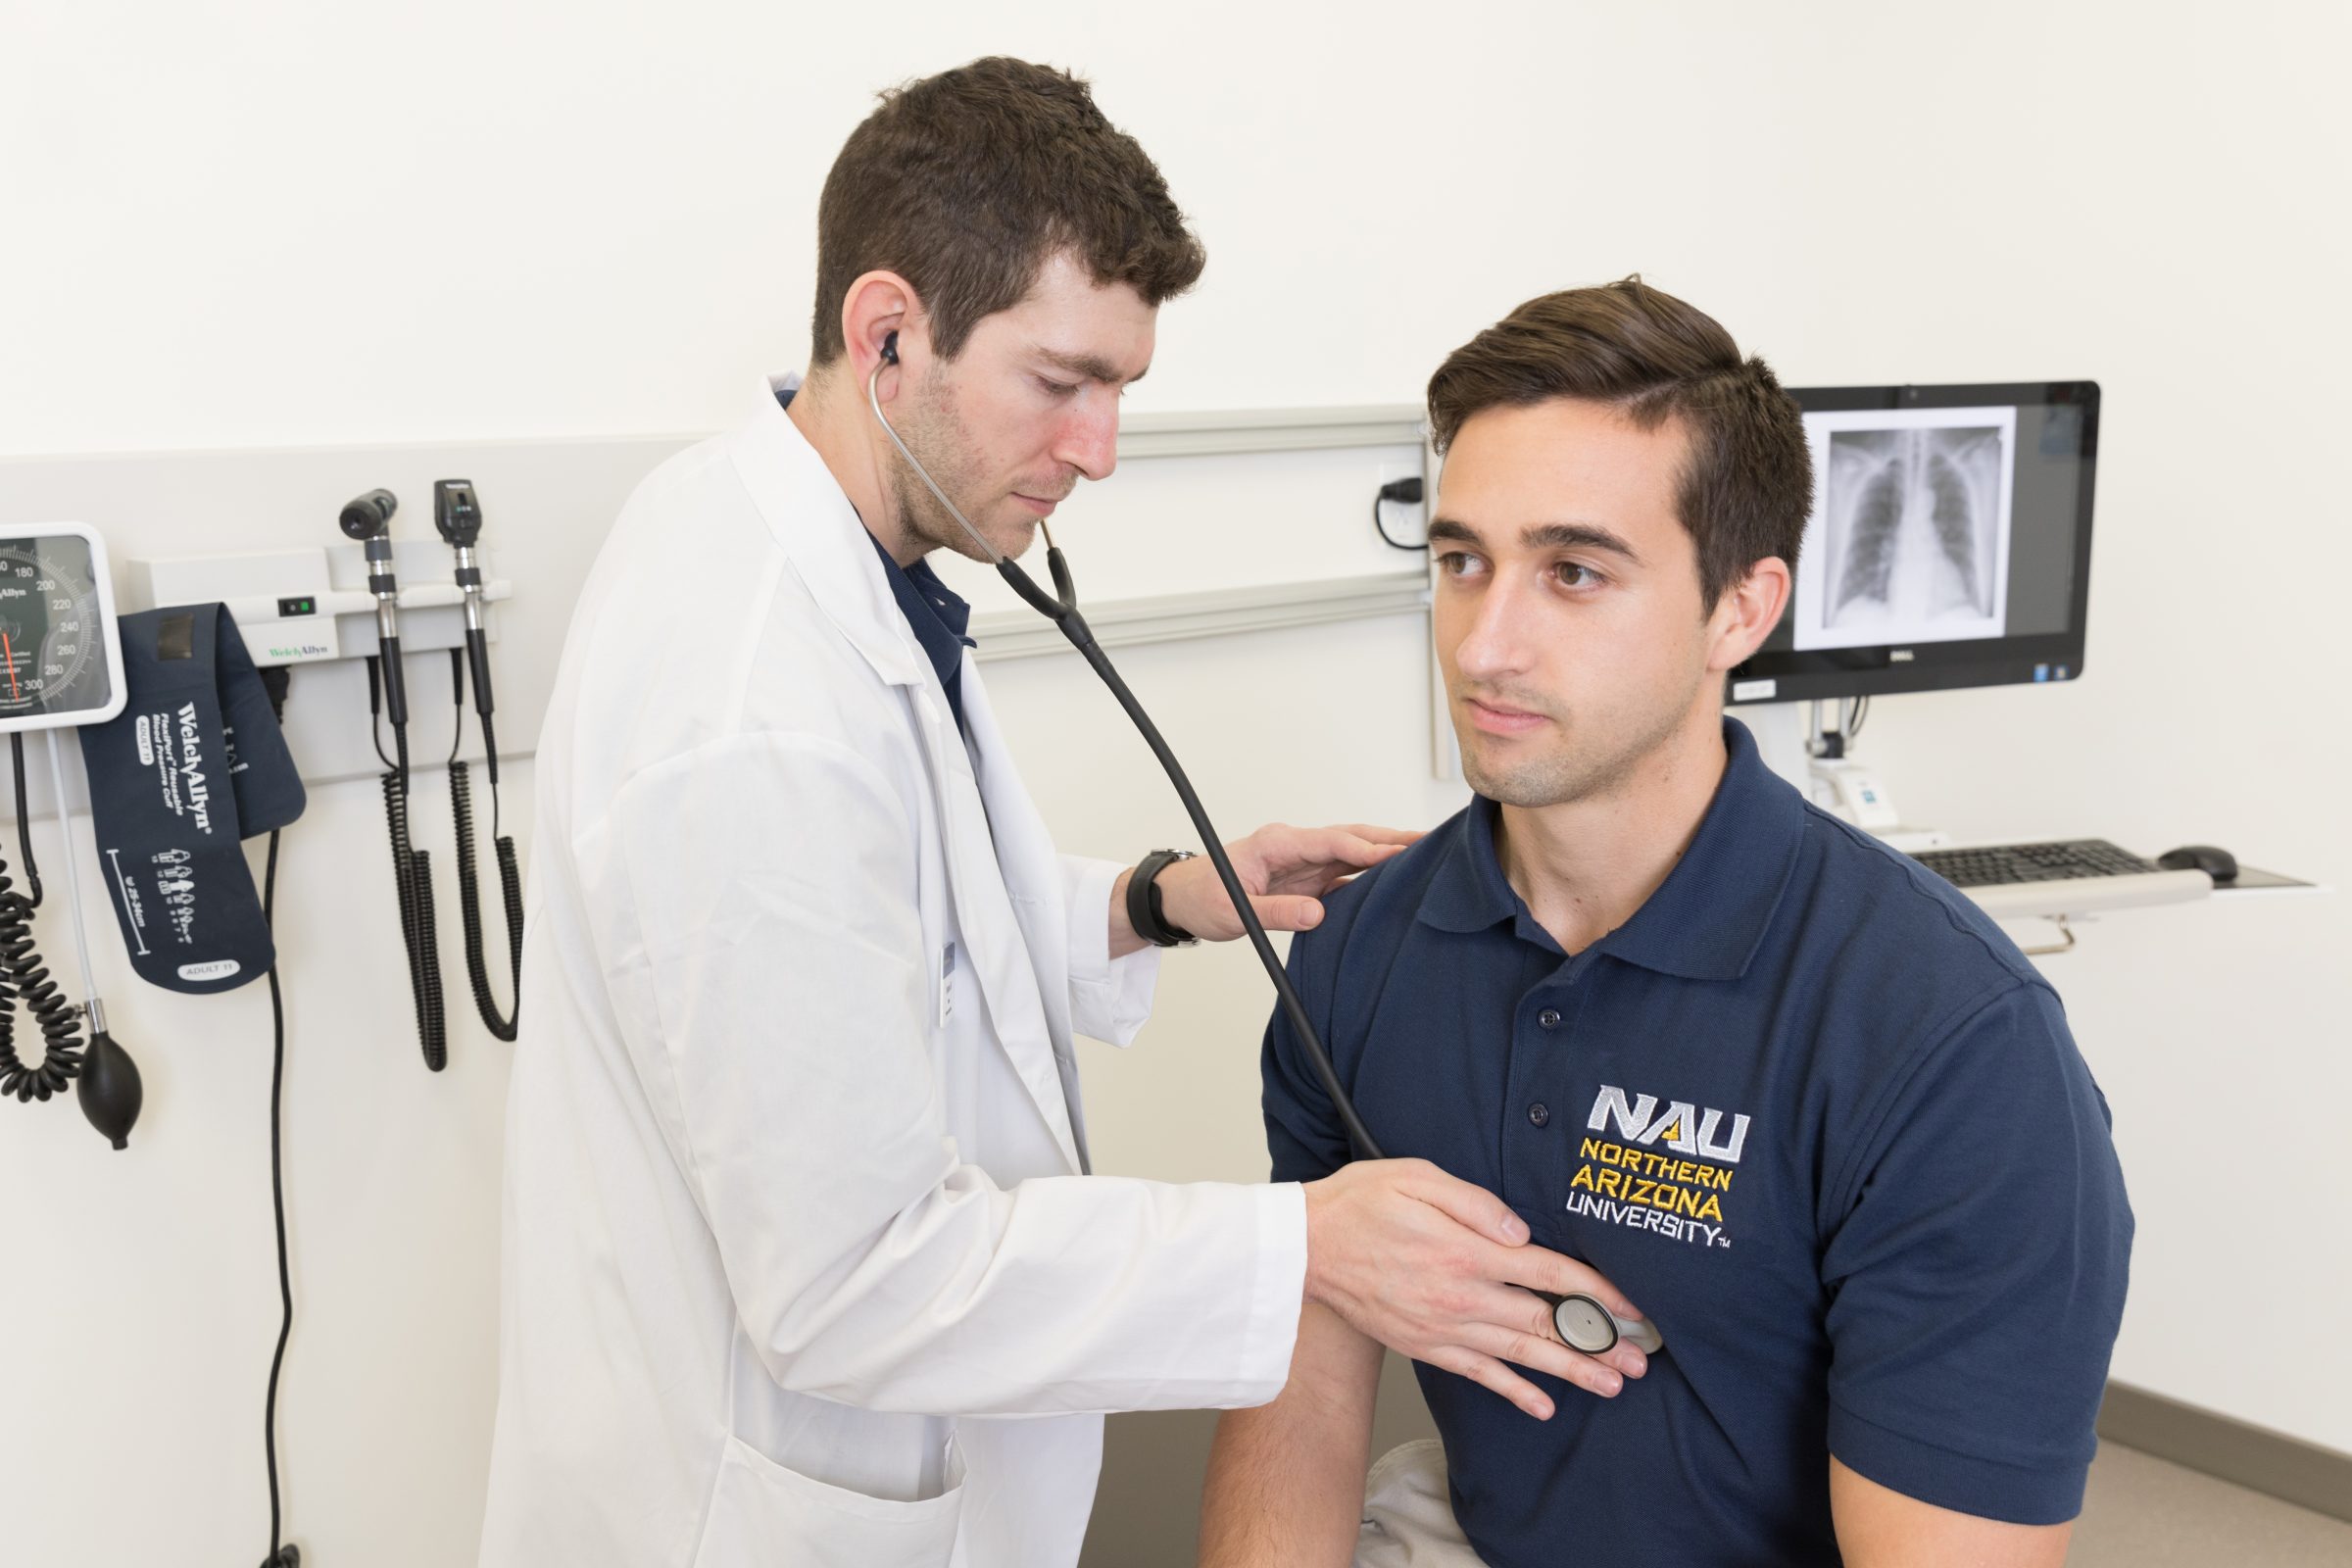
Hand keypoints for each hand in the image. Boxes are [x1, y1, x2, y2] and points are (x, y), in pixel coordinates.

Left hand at [1153, 823, 1420, 942]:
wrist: (1181, 898)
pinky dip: (1372, 873)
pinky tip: (1397, 879)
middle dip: (1391, 838)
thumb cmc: (1202, 898)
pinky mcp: (1306, 878)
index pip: (1333, 841)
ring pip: (1352, 852)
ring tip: (1428, 855)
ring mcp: (1302, 860)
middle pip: (1351, 837)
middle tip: (1433, 840)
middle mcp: (1294, 846)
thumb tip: (1317, 914)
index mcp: (1277, 843)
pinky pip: (1344, 872)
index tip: (1402, 852)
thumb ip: (1278, 912)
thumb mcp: (1235, 912)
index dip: (1369, 848)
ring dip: (1387, 852)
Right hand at [1301, 1158, 1648, 1419]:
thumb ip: (1475, 1203)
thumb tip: (1522, 1231)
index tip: (1632, 1307)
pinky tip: (1543, 1404)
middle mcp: (1462, 1296)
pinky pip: (1479, 1375)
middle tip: (1640, 1361)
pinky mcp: (1425, 1346)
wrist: (1304, 1249)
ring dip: (1570, 1371)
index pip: (1550, 1274)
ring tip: (1611, 1385)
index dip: (1597, 1292)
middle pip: (1546, 1323)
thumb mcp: (1417, 1178)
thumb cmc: (1359, 1204)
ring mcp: (1444, 1327)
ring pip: (1521, 1354)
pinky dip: (1514, 1391)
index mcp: (1468, 1251)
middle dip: (1598, 1342)